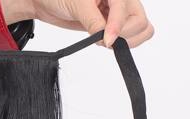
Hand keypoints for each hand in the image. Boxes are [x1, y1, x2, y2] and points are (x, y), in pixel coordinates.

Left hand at [28, 0, 153, 47]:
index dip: (117, 26)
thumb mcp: (77, 5)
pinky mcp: (115, 24)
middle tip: (103, 39)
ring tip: (103, 39)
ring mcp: (119, 12)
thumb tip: (107, 40)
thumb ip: (94, 22)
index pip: (125, 8)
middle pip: (140, 21)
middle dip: (124, 34)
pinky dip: (122, 43)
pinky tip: (104, 40)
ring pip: (141, 29)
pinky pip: (131, 36)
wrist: (48, 2)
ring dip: (125, 40)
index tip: (106, 41)